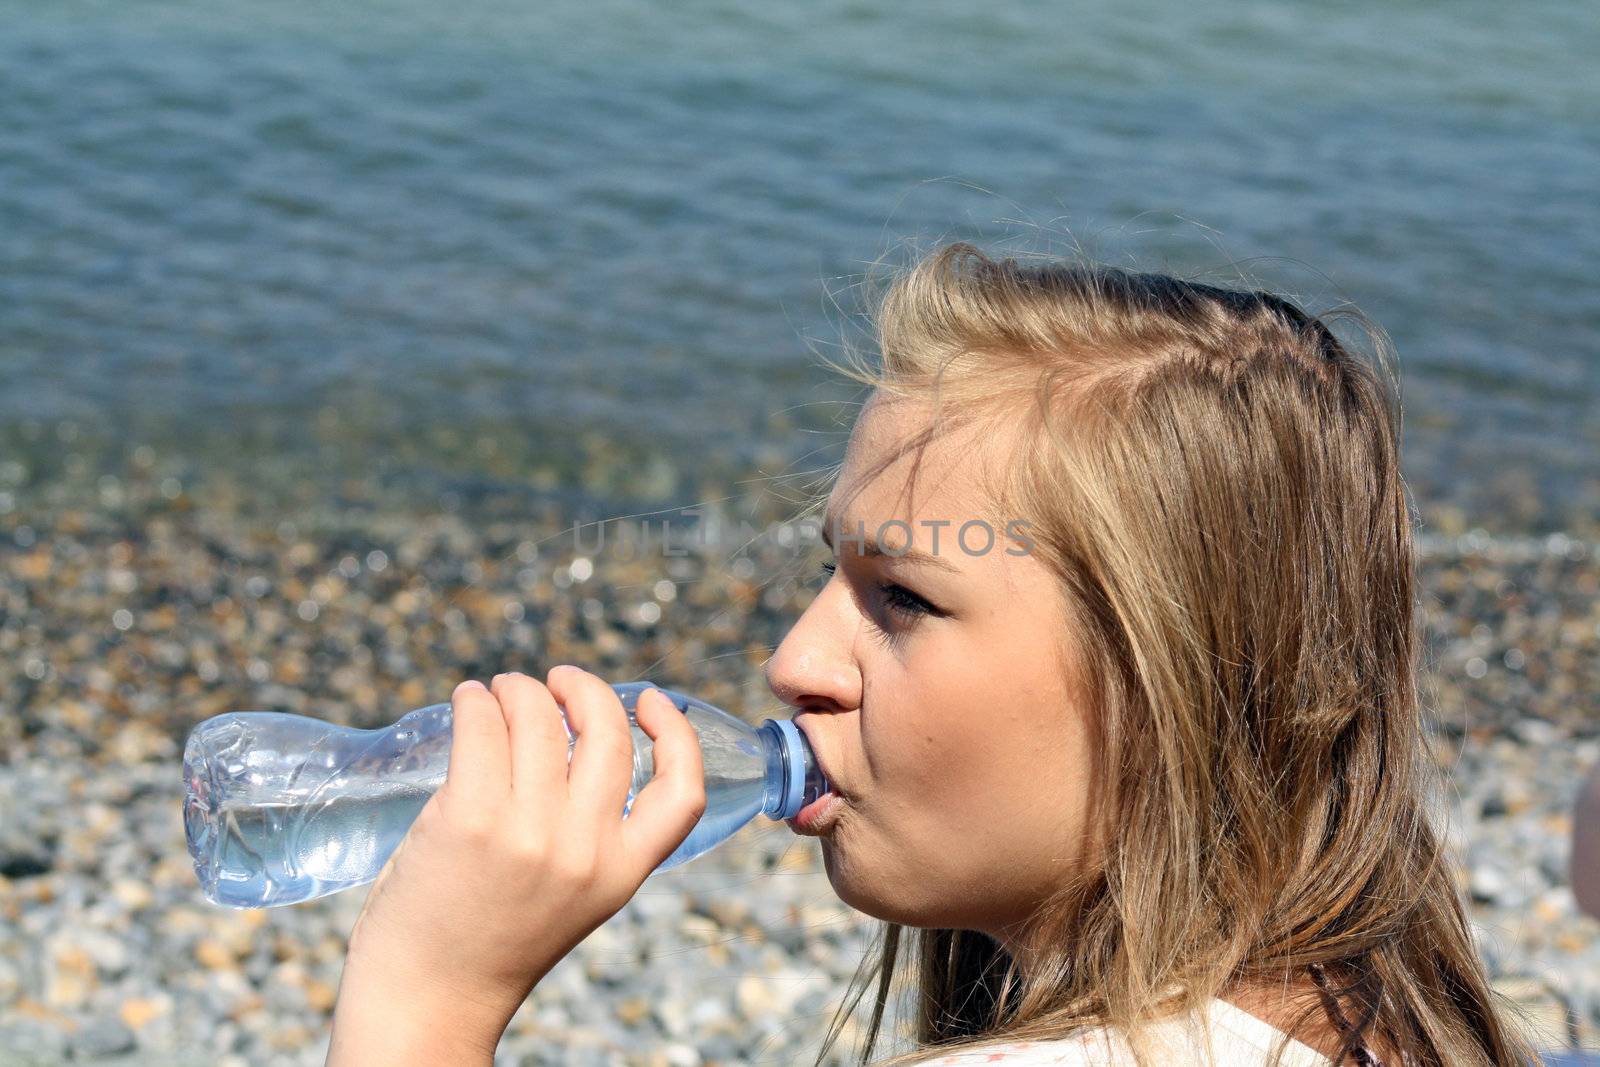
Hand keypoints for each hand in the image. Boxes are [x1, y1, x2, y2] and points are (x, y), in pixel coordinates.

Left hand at [325, 666, 706, 1063]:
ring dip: (518, 688)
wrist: (428, 1002)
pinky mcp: (467, 818)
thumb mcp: (572, 895)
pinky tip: (466, 702)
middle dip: (583, 688)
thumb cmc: (489, 943)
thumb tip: (566, 734)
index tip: (650, 700)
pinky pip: (481, 727)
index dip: (677, 733)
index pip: (684, 791)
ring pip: (540, 718)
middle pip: (607, 733)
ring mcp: (528, 832)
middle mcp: (585, 849)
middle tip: (553, 681)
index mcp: (622, 873)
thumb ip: (585, 830)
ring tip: (496, 692)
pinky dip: (474, 701)